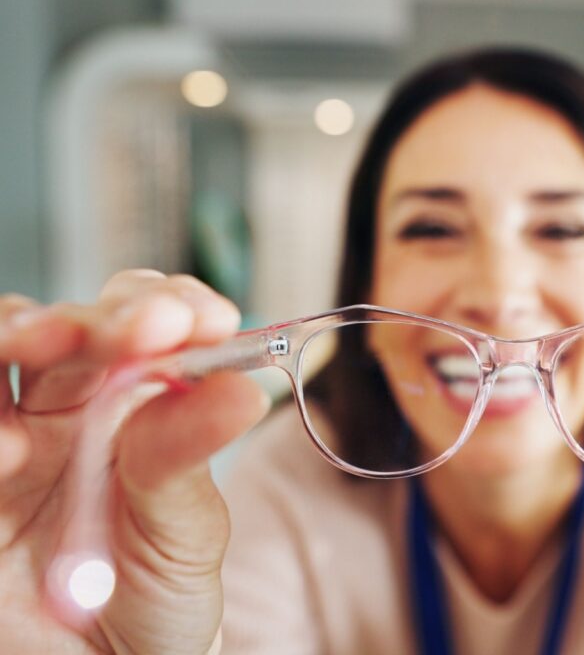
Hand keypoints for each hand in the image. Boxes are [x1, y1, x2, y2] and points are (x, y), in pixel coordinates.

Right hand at [0, 271, 269, 653]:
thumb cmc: (155, 593)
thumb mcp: (184, 529)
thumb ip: (189, 456)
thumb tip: (242, 388)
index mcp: (136, 405)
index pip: (150, 324)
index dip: (174, 307)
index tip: (210, 319)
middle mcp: (66, 410)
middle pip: (72, 325)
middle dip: (103, 312)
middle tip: (143, 325)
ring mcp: (9, 440)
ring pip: (0, 348)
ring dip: (23, 331)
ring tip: (47, 345)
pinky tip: (5, 451)